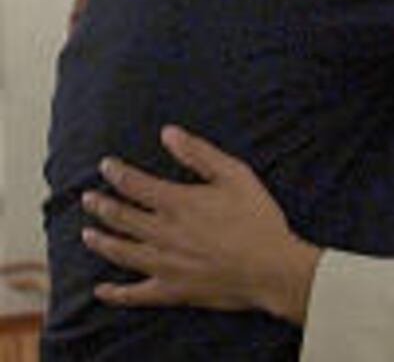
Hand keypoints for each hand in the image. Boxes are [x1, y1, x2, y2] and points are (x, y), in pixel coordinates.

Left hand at [81, 126, 321, 324]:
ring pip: (121, 252)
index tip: (106, 166)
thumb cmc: (258, 219)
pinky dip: (115, 293)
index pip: (135, 184)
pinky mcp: (173, 291)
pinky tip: (101, 290)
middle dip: (102, 206)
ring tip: (87, 234)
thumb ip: (200, 153)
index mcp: (178, 203)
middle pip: (122, 217)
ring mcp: (165, 265)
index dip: (117, 173)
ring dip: (101, 242)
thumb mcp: (235, 175)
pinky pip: (136, 295)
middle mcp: (163, 233)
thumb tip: (168, 133)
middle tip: (88, 198)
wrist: (272, 269)